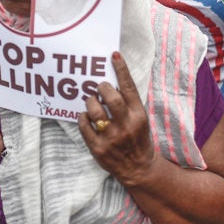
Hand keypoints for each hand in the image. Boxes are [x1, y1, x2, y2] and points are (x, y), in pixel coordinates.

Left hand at [79, 52, 157, 187]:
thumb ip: (128, 103)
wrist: (138, 168)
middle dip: (102, 88)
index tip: (114, 55)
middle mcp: (126, 125)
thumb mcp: (140, 119)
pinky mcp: (98, 148)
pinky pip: (84, 126)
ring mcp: (111, 138)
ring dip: (90, 101)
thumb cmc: (138, 138)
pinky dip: (82, 118)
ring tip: (91, 100)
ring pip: (95, 111)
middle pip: (111, 98)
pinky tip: (85, 116)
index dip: (121, 69)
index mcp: (139, 115)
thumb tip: (111, 83)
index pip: (129, 87)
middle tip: (99, 87)